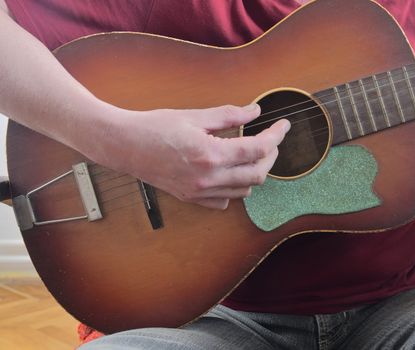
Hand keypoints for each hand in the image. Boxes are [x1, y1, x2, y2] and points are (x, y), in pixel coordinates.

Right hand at [90, 104, 289, 208]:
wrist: (124, 146)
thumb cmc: (155, 127)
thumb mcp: (195, 116)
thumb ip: (229, 115)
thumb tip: (255, 111)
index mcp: (210, 154)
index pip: (257, 149)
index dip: (276, 136)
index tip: (283, 125)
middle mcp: (208, 178)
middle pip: (257, 174)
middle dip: (270, 156)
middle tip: (270, 140)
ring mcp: (199, 192)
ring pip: (244, 190)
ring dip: (254, 172)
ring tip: (251, 154)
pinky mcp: (191, 198)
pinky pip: (224, 202)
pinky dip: (234, 189)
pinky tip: (231, 173)